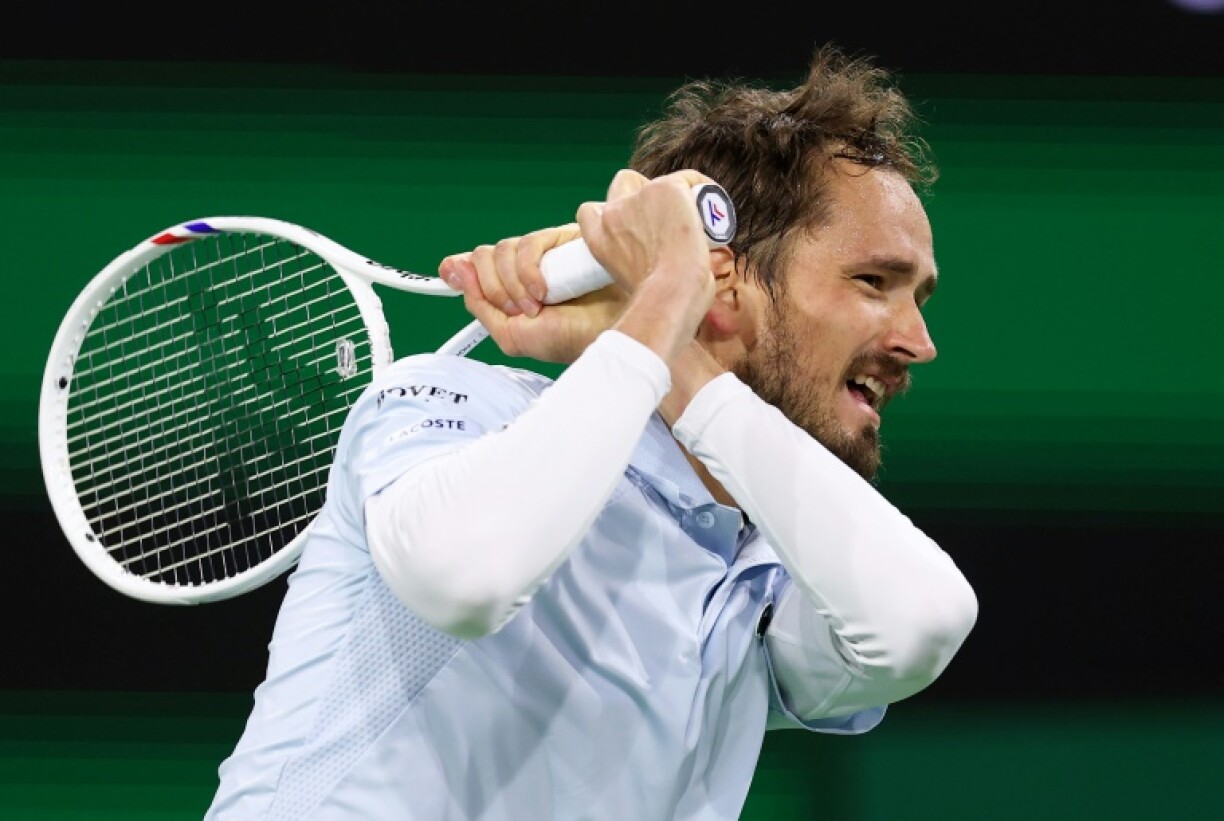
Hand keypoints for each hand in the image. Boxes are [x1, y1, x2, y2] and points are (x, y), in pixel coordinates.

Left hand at [439, 223, 628, 363]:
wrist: (609, 332)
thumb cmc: (572, 339)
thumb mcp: (512, 335)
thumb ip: (480, 306)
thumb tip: (453, 271)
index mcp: (510, 291)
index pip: (475, 268)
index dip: (462, 271)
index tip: (450, 276)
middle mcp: (524, 269)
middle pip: (483, 257)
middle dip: (492, 289)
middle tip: (515, 311)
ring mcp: (543, 254)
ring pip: (501, 250)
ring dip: (512, 285)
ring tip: (535, 306)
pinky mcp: (561, 239)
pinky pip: (527, 245)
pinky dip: (528, 272)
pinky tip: (544, 291)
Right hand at [581, 169, 720, 361]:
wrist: (672, 293)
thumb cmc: (657, 305)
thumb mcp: (628, 285)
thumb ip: (629, 270)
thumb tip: (645, 287)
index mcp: (596, 237)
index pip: (591, 211)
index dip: (613, 215)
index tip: (633, 231)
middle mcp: (612, 213)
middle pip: (623, 184)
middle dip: (643, 195)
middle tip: (667, 223)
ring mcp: (639, 197)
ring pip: (659, 182)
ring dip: (676, 198)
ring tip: (696, 224)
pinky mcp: (666, 189)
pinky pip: (689, 181)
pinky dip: (702, 191)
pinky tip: (711, 210)